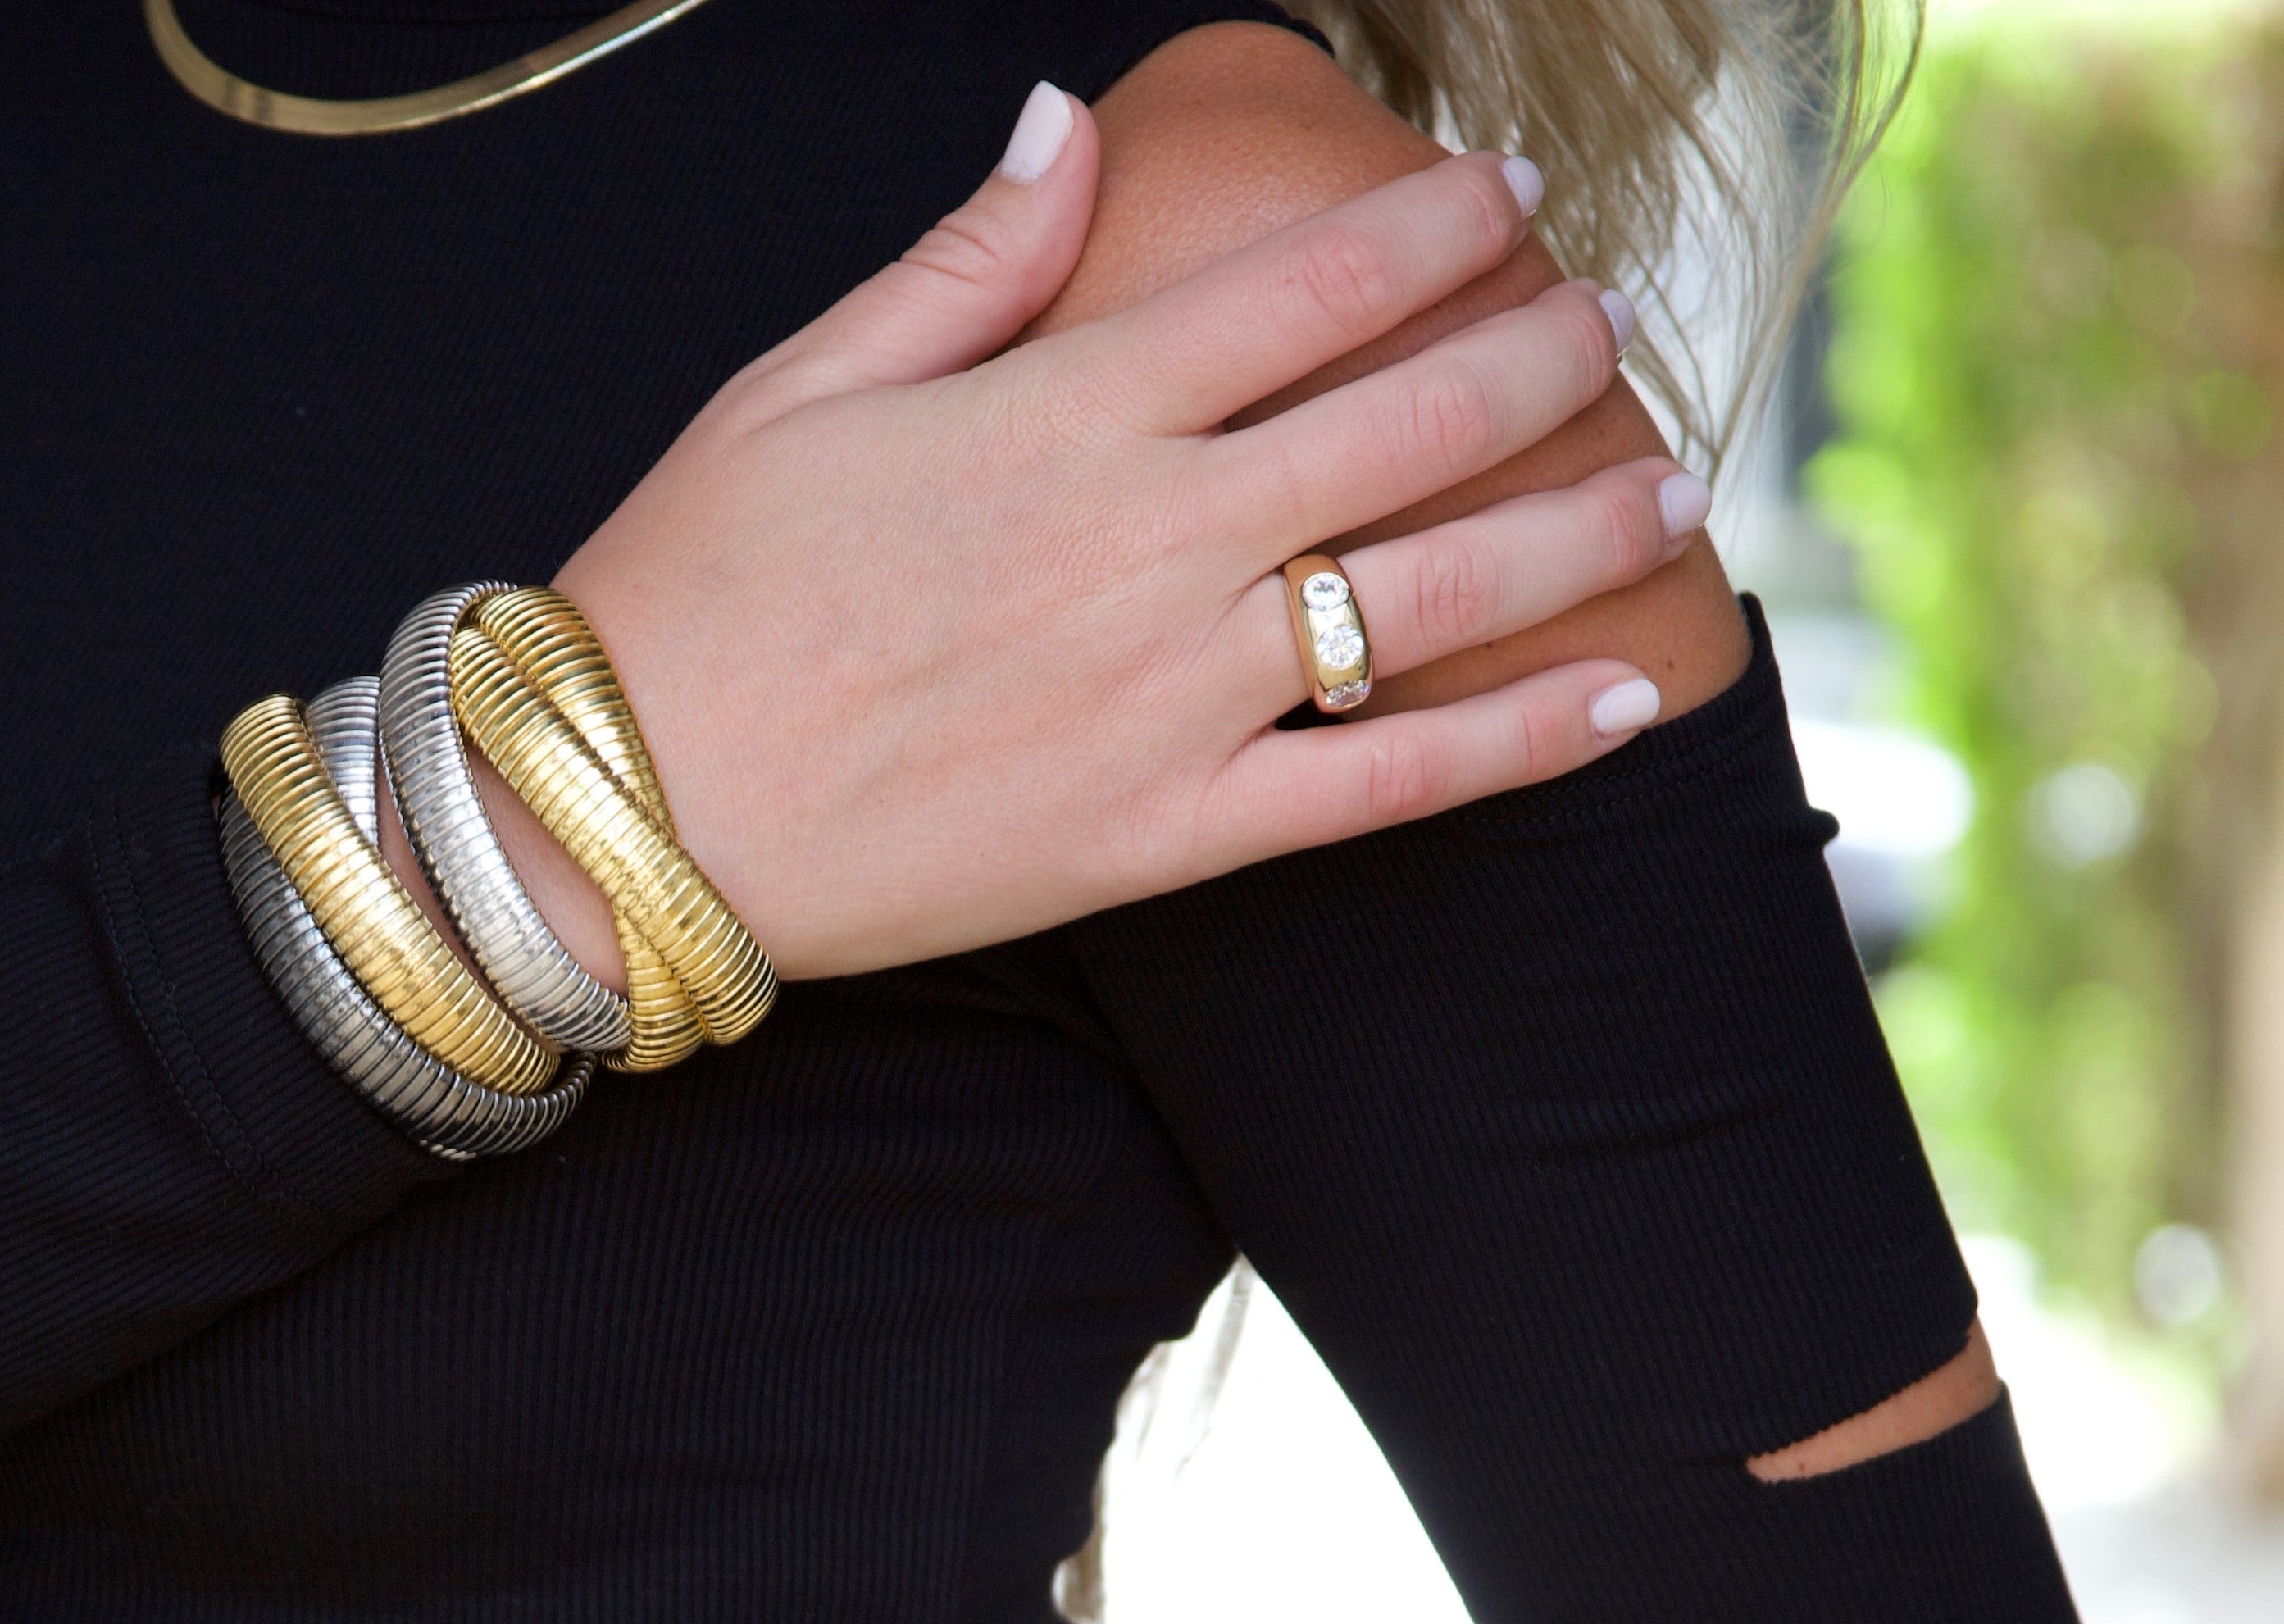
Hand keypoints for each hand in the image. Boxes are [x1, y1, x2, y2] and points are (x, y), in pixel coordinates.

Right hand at [464, 87, 1695, 986]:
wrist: (625, 824)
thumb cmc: (693, 594)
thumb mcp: (800, 385)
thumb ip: (967, 260)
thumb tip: (1073, 124)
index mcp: (1065, 412)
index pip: (1305, 286)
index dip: (1429, 229)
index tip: (1499, 202)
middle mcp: (1149, 545)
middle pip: (1403, 423)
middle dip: (1529, 354)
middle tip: (1596, 323)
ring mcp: (1172, 700)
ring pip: (1427, 595)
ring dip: (1569, 525)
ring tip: (1665, 482)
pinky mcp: (1164, 833)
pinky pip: (1378, 790)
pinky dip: (1513, 744)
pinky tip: (1623, 697)